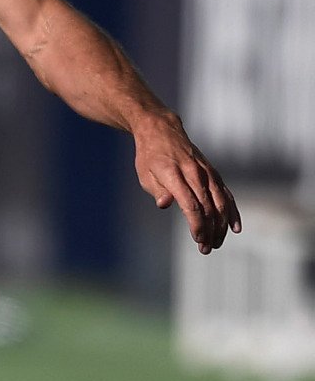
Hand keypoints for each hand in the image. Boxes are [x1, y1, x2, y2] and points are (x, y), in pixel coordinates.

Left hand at [132, 115, 241, 253]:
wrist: (161, 131)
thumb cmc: (149, 156)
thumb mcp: (144, 174)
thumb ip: (157, 190)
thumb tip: (165, 204)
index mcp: (174, 175)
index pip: (191, 205)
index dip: (197, 225)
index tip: (198, 240)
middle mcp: (194, 173)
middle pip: (208, 207)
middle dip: (210, 230)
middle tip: (206, 249)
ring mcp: (206, 172)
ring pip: (220, 202)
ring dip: (221, 225)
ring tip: (217, 242)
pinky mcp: (212, 172)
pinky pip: (225, 193)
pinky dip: (231, 210)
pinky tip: (235, 227)